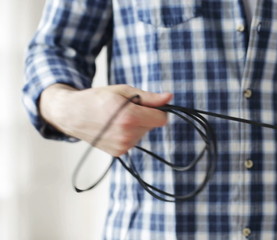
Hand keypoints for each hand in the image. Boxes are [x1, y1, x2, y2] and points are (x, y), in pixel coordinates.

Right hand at [39, 84, 172, 155]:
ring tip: (117, 117)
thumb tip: (169, 97)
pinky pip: (134, 140)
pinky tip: (114, 127)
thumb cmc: (98, 98)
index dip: (157, 110)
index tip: (147, 104)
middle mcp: (127, 135)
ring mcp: (123, 146)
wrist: (72, 114)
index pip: (162, 119)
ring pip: (143, 133)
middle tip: (126, 108)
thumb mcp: (124, 91)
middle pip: (152, 125)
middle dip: (145, 116)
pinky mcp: (118, 153)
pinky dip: (129, 133)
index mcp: (130, 118)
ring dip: (137, 125)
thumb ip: (149, 97)